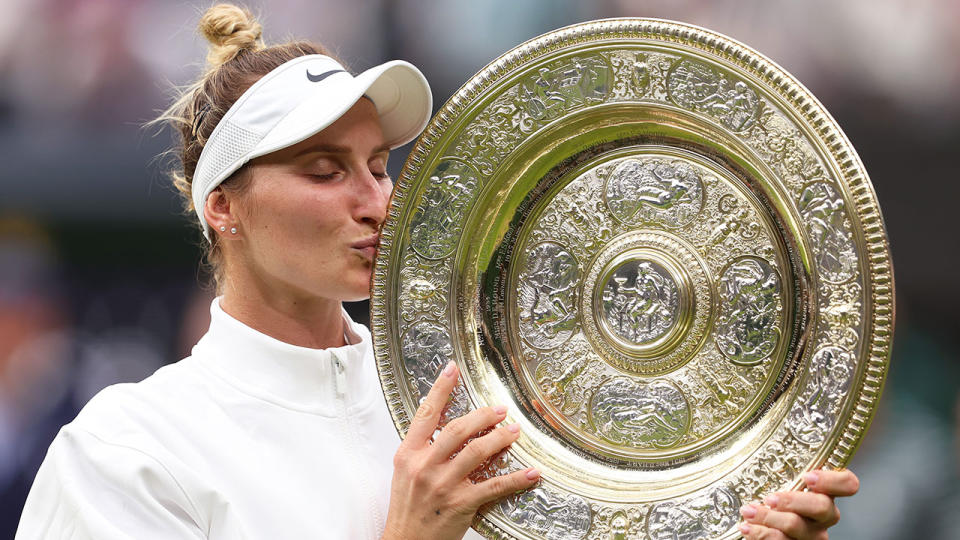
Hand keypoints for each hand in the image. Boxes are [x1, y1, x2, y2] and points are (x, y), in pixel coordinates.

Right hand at [382, 362, 539, 539]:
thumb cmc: (407, 510)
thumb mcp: (405, 474)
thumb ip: (423, 451)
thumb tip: (447, 430)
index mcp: (408, 454)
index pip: (426, 414)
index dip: (441, 389)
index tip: (453, 370)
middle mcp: (425, 466)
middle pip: (458, 429)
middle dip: (483, 416)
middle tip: (499, 410)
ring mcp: (444, 484)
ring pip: (477, 452)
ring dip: (500, 438)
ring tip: (513, 432)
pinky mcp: (461, 503)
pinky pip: (494, 485)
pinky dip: (516, 478)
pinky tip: (531, 472)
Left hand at [738, 469, 858, 538]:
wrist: (761, 529)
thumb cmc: (769, 497)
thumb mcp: (776, 478)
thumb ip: (780, 467)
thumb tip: (754, 436)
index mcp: (824, 492)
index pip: (847, 484)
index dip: (832, 480)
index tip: (808, 476)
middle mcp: (824, 516)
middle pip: (823, 508)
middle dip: (793, 502)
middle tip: (769, 498)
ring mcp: (812, 535)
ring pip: (799, 528)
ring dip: (769, 519)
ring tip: (748, 511)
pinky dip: (761, 535)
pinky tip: (747, 527)